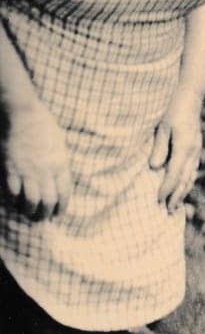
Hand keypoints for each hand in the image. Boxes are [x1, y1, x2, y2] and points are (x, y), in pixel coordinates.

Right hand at [2, 101, 71, 218]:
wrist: (24, 114)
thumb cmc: (43, 124)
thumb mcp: (60, 143)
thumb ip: (60, 160)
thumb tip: (59, 175)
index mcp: (61, 164)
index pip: (64, 193)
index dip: (61, 207)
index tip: (58, 214)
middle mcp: (46, 171)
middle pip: (48, 201)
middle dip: (46, 213)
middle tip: (42, 219)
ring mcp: (28, 171)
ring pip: (31, 201)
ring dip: (30, 211)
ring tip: (29, 215)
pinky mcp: (11, 169)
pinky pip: (13, 192)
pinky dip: (14, 200)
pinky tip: (15, 203)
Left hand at [150, 90, 202, 211]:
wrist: (190, 96)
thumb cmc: (172, 109)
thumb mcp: (162, 126)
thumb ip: (159, 147)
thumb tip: (154, 168)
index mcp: (184, 147)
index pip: (174, 173)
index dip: (166, 188)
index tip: (157, 200)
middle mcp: (193, 152)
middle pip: (184, 179)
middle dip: (176, 197)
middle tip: (167, 212)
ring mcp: (196, 151)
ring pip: (190, 177)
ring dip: (182, 192)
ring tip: (174, 207)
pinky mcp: (196, 149)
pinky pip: (192, 170)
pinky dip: (186, 182)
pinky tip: (182, 188)